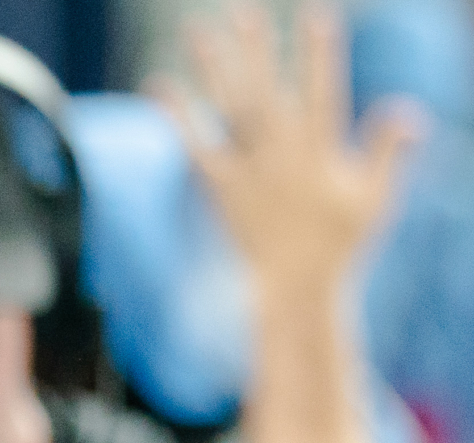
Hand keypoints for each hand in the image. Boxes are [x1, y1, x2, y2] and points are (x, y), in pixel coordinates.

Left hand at [153, 4, 419, 290]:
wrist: (295, 289)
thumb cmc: (341, 243)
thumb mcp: (377, 196)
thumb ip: (389, 149)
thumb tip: (408, 110)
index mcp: (323, 153)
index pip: (325, 91)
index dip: (321, 54)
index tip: (318, 15)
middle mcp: (283, 156)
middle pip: (269, 91)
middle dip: (260, 49)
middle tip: (245, 9)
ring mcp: (249, 171)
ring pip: (231, 110)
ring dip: (216, 68)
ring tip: (198, 29)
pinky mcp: (220, 188)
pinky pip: (195, 146)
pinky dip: (177, 115)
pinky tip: (159, 84)